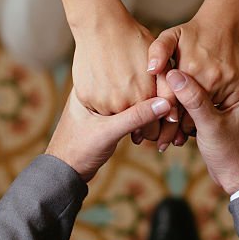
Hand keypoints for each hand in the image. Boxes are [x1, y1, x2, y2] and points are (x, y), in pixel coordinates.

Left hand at [46, 89, 171, 181]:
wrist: (65, 170)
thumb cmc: (78, 149)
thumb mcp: (107, 132)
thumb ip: (135, 118)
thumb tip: (166, 104)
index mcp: (94, 81)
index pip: (130, 69)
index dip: (153, 78)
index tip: (172, 91)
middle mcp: (103, 84)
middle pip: (140, 80)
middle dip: (159, 94)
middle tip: (173, 111)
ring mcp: (110, 97)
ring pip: (141, 94)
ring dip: (155, 106)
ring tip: (168, 120)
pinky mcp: (115, 111)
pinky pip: (137, 107)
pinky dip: (149, 114)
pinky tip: (158, 125)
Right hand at [72, 11, 177, 140]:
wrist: (101, 26)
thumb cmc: (133, 40)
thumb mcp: (158, 63)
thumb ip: (167, 89)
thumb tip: (170, 113)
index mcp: (145, 96)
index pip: (156, 126)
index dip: (159, 125)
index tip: (158, 120)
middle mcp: (125, 103)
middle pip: (137, 128)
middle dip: (142, 126)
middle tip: (141, 112)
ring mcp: (103, 101)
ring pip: (116, 120)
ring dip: (120, 114)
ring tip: (121, 96)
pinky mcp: (86, 97)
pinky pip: (97, 109)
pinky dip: (102, 104)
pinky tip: (106, 89)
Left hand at [147, 12, 238, 132]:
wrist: (229, 22)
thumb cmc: (196, 31)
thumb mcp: (174, 36)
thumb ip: (159, 51)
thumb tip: (151, 70)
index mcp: (190, 67)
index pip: (171, 101)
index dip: (162, 118)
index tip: (152, 132)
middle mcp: (210, 76)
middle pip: (187, 111)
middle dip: (173, 129)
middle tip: (161, 144)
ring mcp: (229, 81)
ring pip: (205, 113)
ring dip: (191, 127)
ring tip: (177, 139)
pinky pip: (221, 108)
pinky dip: (209, 117)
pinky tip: (197, 127)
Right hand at [165, 69, 238, 194]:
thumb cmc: (232, 152)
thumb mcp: (211, 125)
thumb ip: (194, 100)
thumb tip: (173, 74)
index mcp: (229, 85)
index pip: (198, 68)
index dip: (175, 70)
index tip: (156, 75)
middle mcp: (220, 90)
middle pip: (188, 80)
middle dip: (170, 92)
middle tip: (155, 105)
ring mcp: (211, 103)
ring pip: (183, 96)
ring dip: (169, 107)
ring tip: (158, 121)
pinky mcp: (203, 116)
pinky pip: (184, 109)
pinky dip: (174, 117)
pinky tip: (164, 127)